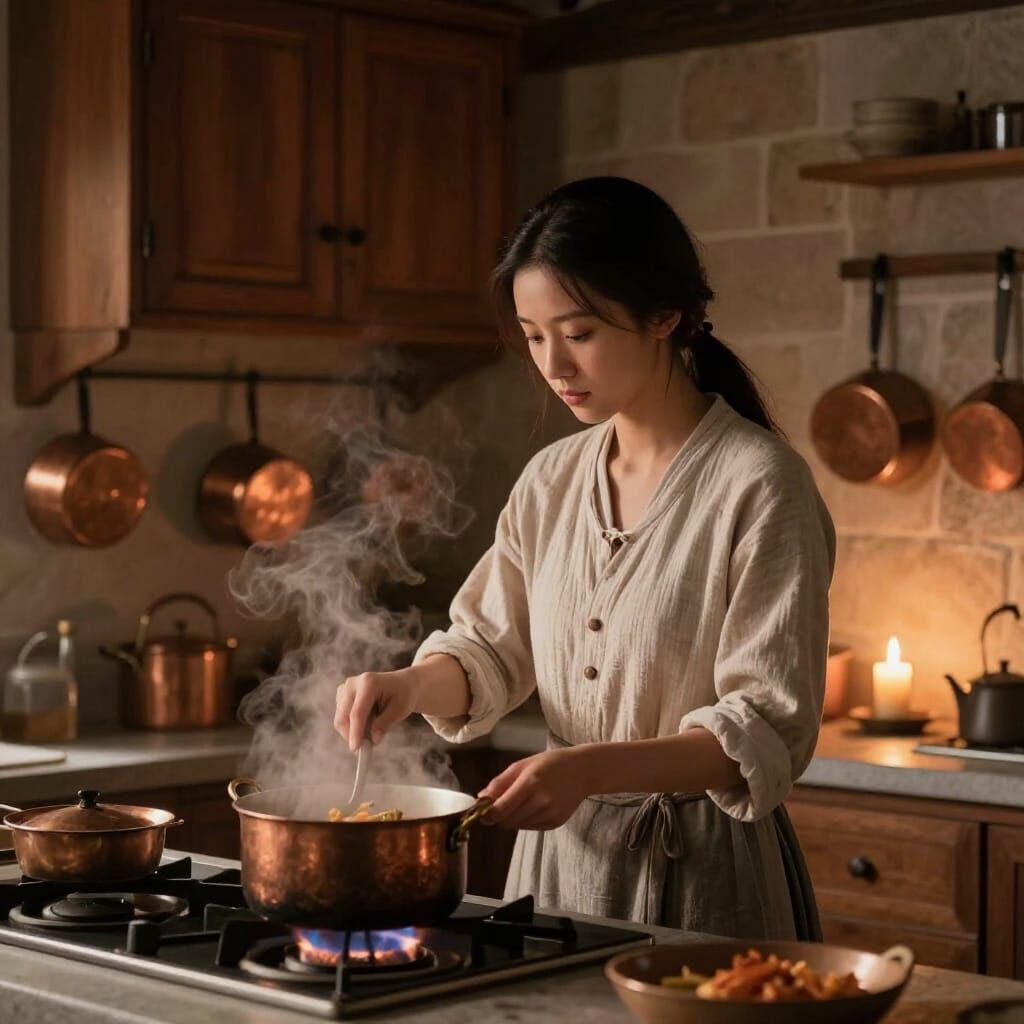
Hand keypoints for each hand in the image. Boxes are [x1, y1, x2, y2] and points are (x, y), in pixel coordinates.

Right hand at [335, 669, 422, 751]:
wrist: (401, 684)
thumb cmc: (403, 695)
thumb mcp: (401, 709)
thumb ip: (385, 723)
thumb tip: (373, 740)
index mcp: (368, 683)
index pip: (357, 712)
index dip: (355, 732)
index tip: (355, 749)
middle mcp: (352, 683)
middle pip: (343, 717)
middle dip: (352, 736)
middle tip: (366, 749)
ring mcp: (344, 688)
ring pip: (340, 720)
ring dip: (353, 732)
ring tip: (373, 729)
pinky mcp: (341, 695)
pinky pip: (342, 718)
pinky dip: (352, 727)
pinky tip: (368, 722)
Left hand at [478, 749, 592, 830]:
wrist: (583, 771)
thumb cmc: (550, 763)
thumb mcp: (523, 765)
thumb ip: (500, 782)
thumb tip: (481, 797)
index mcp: (530, 782)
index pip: (501, 809)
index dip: (487, 815)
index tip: (480, 813)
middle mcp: (541, 801)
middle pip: (507, 820)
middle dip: (497, 817)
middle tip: (497, 806)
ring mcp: (550, 814)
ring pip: (518, 825)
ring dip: (511, 818)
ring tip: (519, 802)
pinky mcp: (555, 823)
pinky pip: (530, 827)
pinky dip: (524, 820)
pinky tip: (532, 806)